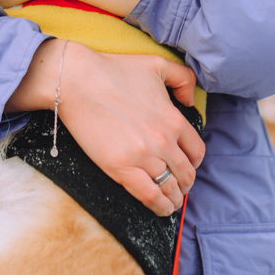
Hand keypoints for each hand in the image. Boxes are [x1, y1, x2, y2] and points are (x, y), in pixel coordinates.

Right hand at [8, 40, 204, 216]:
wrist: (78, 81)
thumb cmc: (114, 71)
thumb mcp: (157, 65)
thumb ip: (183, 78)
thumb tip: (190, 101)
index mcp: (174, 119)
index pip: (196, 151)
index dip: (194, 162)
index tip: (188, 165)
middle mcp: (164, 141)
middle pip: (186, 173)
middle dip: (186, 183)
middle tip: (180, 186)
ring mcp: (143, 156)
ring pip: (170, 188)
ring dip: (175, 198)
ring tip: (172, 202)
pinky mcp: (121, 168)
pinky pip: (150, 196)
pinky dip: (160, 207)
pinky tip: (162, 209)